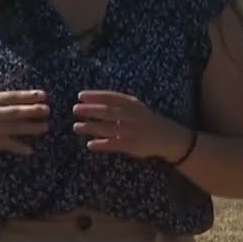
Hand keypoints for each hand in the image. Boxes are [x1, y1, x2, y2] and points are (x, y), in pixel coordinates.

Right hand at [0, 90, 49, 154]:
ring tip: (45, 127)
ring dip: (31, 128)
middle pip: (15, 112)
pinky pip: (8, 145)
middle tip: (47, 110)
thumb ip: (8, 100)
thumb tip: (33, 97)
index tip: (44, 95)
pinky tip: (30, 150)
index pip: (13, 97)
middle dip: (32, 111)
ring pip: (15, 128)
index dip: (29, 96)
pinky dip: (19, 147)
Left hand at [72, 90, 190, 161]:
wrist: (167, 136)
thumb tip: (93, 100)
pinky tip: (90, 144)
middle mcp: (132, 116)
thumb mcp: (136, 107)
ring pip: (108, 128)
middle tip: (75, 109)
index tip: (80, 95)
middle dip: (90, 110)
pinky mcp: (132, 146)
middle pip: (108, 111)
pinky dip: (102, 144)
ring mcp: (132, 131)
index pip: (112, 97)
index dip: (95, 95)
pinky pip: (114, 145)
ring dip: (91, 127)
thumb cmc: (146, 119)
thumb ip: (119, 103)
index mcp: (133, 104)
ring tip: (76, 127)